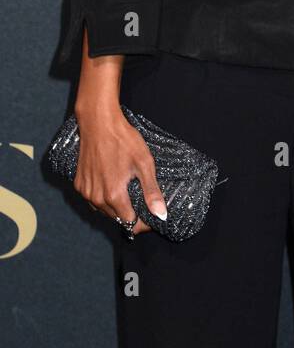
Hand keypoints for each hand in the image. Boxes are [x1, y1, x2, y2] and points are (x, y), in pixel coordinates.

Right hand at [75, 107, 166, 235]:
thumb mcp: (144, 163)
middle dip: (130, 213)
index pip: (129, 223)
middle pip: (116, 218)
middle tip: (142, 199)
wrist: (98, 123)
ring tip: (127, 188)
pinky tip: (112, 183)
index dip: (142, 222)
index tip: (151, 216)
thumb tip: (161, 214)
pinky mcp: (79, 184)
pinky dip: (103, 197)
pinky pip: (92, 199)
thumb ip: (151, 192)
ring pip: (103, 210)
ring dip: (116, 206)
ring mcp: (85, 191)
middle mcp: (96, 197)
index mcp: (114, 195)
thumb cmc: (123, 140)